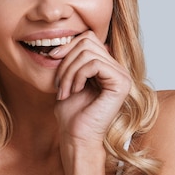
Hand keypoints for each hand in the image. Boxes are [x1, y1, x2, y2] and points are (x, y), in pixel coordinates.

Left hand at [49, 31, 131, 146]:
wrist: (76, 137)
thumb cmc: (71, 113)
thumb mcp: (68, 78)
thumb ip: (71, 58)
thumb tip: (66, 37)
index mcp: (107, 66)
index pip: (88, 38)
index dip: (68, 45)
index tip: (52, 59)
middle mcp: (118, 69)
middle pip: (88, 40)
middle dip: (66, 60)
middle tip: (58, 83)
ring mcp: (122, 75)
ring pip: (87, 52)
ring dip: (68, 71)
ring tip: (63, 90)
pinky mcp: (121, 83)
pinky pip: (93, 64)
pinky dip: (77, 75)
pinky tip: (74, 91)